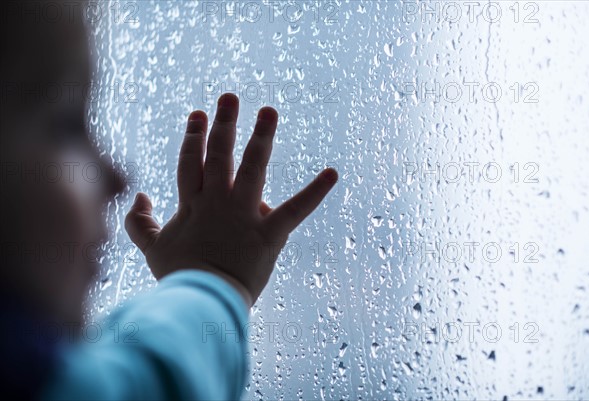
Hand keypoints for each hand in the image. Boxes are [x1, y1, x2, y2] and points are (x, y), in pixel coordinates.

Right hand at [125, 93, 337, 306]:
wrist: (204, 301)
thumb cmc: (181, 276)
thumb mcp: (152, 248)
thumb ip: (139, 223)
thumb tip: (139, 197)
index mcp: (193, 203)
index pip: (192, 161)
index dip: (195, 136)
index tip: (198, 114)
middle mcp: (218, 201)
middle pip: (221, 155)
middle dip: (225, 124)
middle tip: (230, 97)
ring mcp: (244, 215)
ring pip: (253, 168)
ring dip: (261, 138)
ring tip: (269, 111)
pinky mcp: (269, 233)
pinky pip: (295, 209)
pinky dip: (315, 192)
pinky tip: (332, 173)